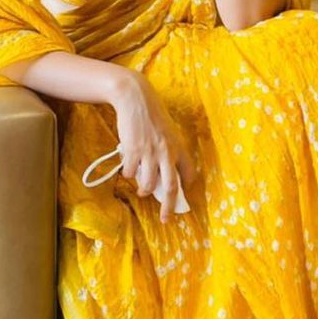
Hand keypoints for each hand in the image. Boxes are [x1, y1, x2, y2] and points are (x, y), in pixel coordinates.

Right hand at [110, 71, 198, 223]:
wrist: (135, 99)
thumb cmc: (152, 115)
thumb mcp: (168, 131)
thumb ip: (169, 150)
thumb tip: (166, 170)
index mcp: (178, 147)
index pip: (188, 174)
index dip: (186, 187)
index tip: (181, 195)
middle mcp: (167, 153)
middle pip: (170, 188)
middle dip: (168, 207)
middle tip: (165, 219)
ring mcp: (149, 153)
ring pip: (148, 184)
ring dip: (144, 191)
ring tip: (142, 190)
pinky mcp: (133, 151)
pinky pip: (131, 173)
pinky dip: (129, 175)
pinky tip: (129, 169)